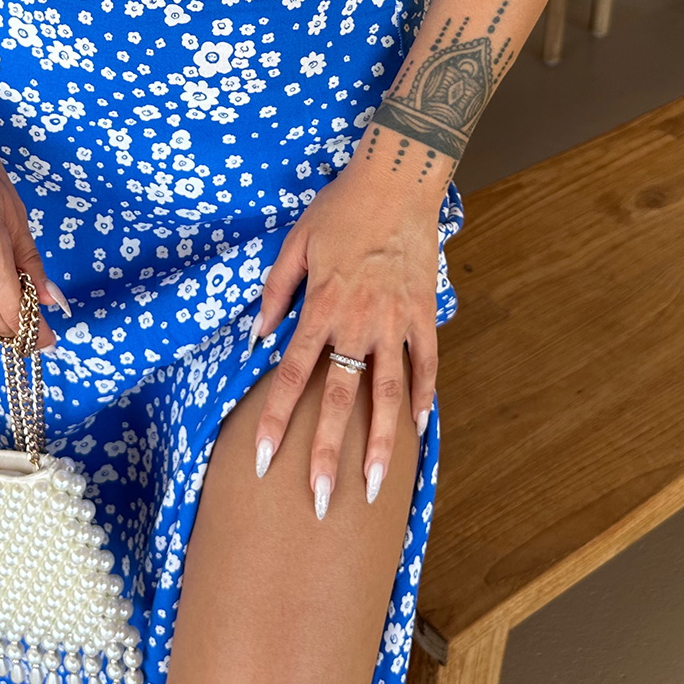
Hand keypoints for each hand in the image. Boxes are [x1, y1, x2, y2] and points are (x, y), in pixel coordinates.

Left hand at [248, 150, 440, 516]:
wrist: (395, 180)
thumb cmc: (339, 209)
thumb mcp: (294, 243)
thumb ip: (276, 294)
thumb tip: (258, 336)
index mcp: (321, 309)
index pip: (291, 377)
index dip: (273, 421)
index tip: (260, 461)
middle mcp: (357, 324)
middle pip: (339, 400)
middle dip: (327, 454)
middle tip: (319, 503)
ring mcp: (395, 322)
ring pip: (388, 394)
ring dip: (383, 445)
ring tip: (378, 488)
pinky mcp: (423, 313)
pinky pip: (426, 364)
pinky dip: (423, 397)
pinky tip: (419, 429)